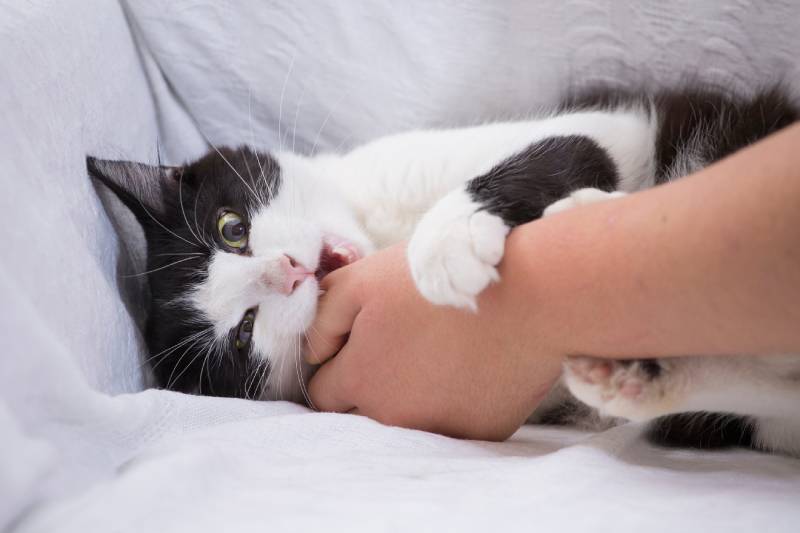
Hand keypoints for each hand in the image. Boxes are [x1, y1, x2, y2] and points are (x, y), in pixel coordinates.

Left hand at [305, 236, 564, 440]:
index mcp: (361, 380)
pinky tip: (469, 366)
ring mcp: (440, 429)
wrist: (527, 294)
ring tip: (438, 352)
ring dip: (411, 396)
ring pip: (407, 421)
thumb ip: (323, 317)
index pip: (322, 392)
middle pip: (363, 412)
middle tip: (401, 345)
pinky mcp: (481, 432)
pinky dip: (453, 401)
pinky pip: (452, 422)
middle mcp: (395, 417)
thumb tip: (315, 352)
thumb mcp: (363, 279)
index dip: (336, 364)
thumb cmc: (440, 280)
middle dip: (370, 384)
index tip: (358, 344)